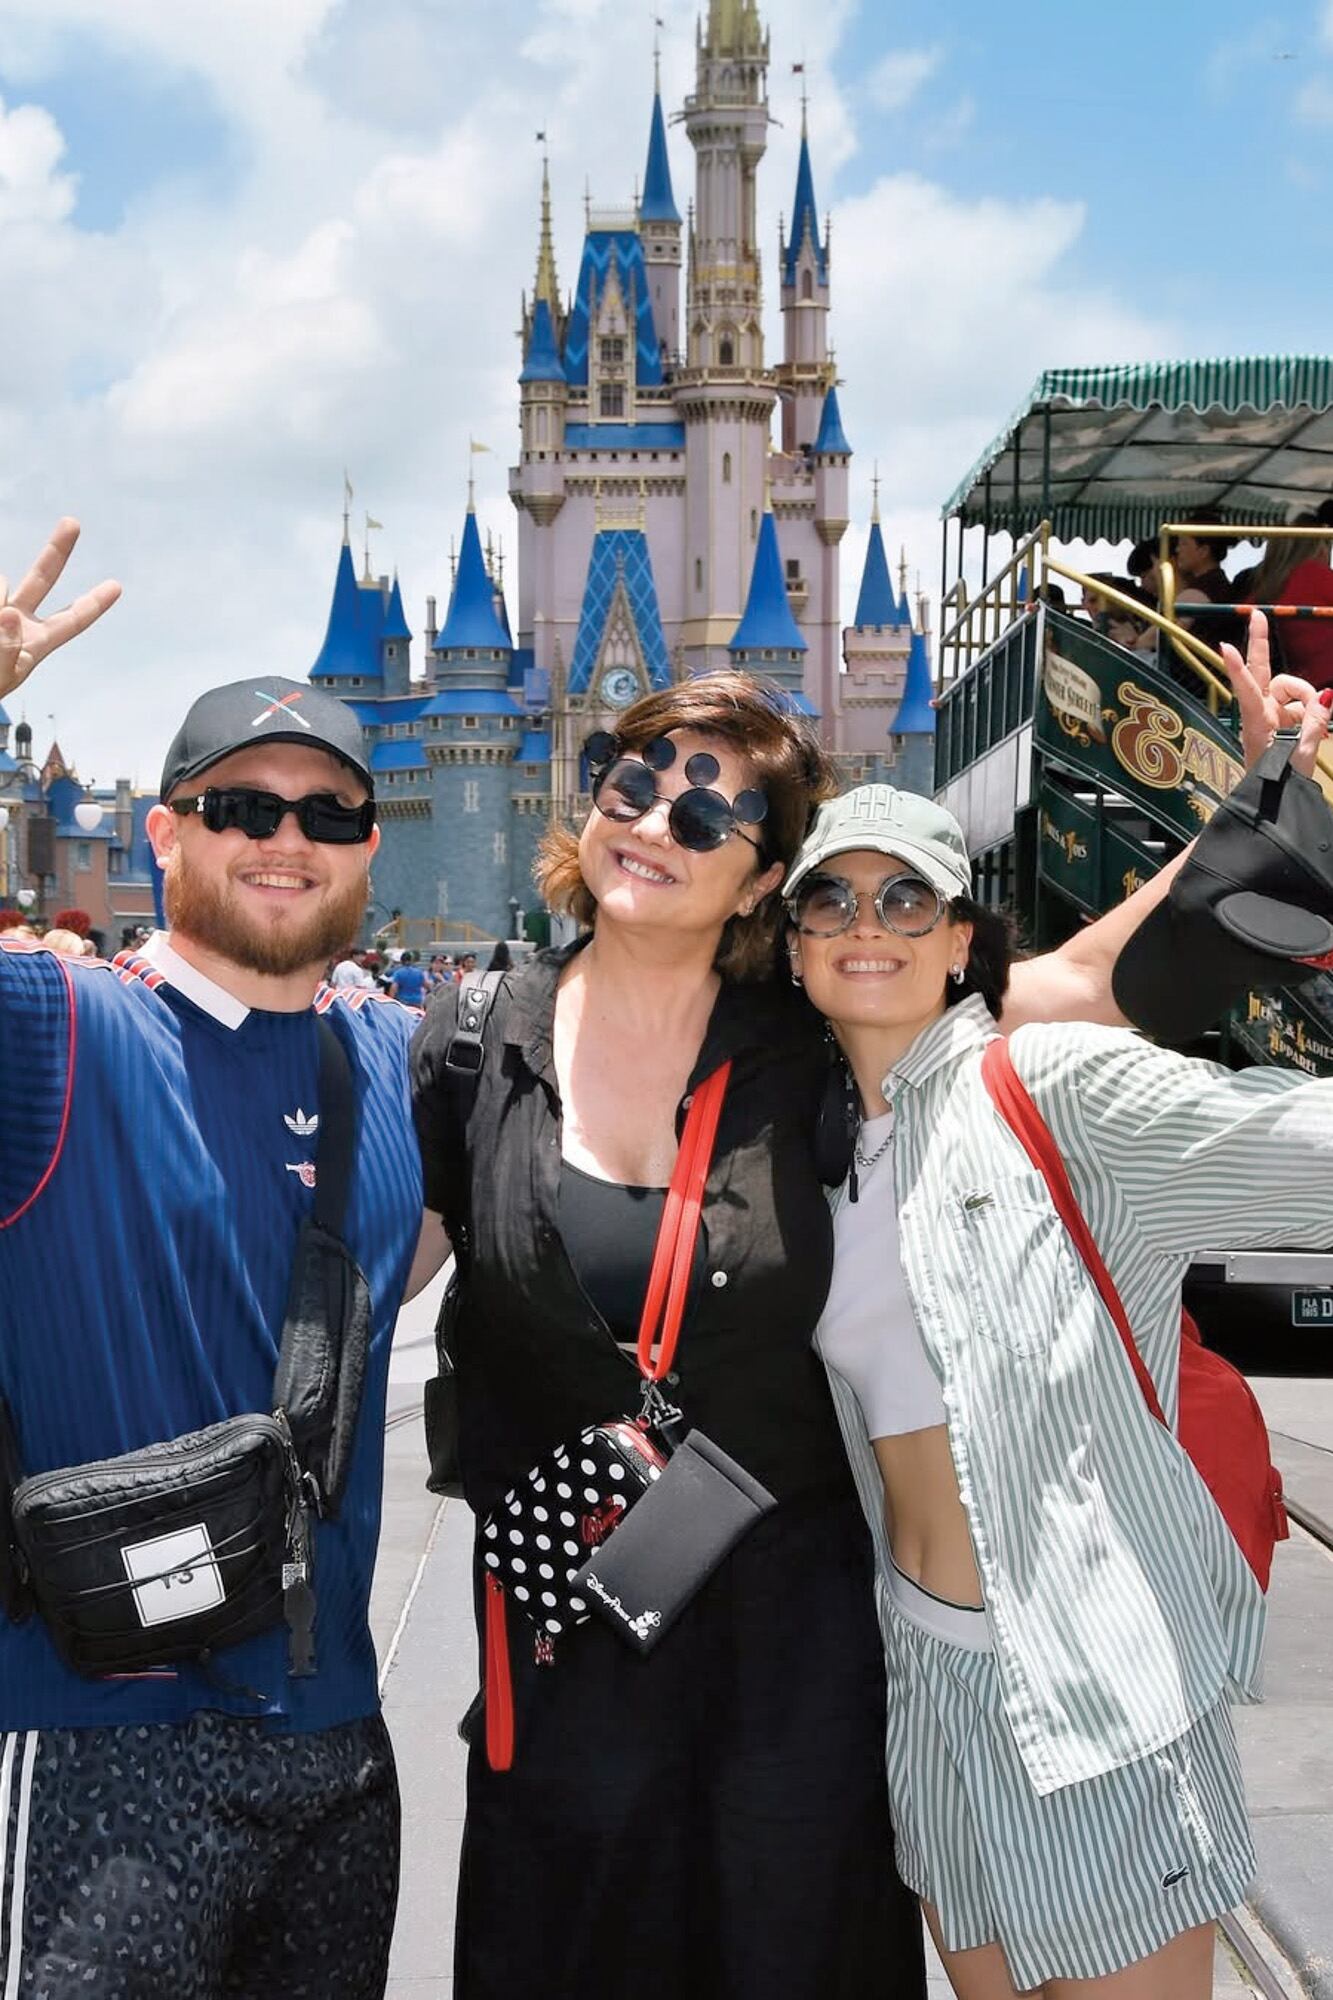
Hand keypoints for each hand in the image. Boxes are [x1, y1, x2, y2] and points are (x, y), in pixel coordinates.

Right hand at [0, 519, 120, 699]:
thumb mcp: (0, 676)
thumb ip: (5, 648)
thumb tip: (8, 613)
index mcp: (36, 642)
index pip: (72, 620)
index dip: (94, 604)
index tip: (116, 586)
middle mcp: (19, 618)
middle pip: (42, 576)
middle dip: (57, 549)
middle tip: (73, 522)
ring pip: (1, 585)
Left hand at [1220, 608, 1329, 779]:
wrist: (1274, 800)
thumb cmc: (1278, 782)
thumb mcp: (1301, 755)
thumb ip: (1315, 724)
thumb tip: (1326, 696)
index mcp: (1257, 722)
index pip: (1247, 689)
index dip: (1238, 668)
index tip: (1225, 647)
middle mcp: (1261, 713)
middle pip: (1264, 672)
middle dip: (1261, 643)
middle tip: (1257, 615)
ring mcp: (1270, 714)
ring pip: (1290, 689)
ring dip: (1305, 700)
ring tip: (1315, 727)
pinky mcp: (1281, 718)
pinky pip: (1300, 703)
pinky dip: (1311, 711)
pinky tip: (1317, 729)